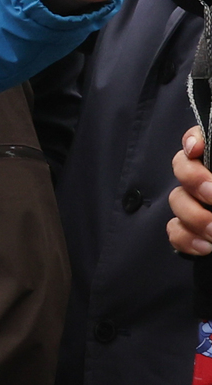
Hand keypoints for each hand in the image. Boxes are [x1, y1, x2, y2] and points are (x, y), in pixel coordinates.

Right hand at [169, 128, 211, 254]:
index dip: (192, 139)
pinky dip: (187, 239)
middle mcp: (209, 176)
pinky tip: (207, 248)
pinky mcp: (192, 230)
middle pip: (181, 166)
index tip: (198, 150)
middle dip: (194, 180)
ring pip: (177, 200)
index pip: (198, 137)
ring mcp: (198, 203)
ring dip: (194, 216)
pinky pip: (175, 230)